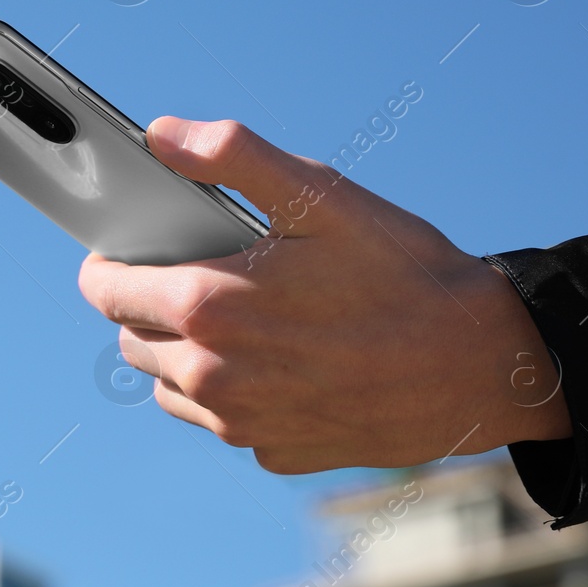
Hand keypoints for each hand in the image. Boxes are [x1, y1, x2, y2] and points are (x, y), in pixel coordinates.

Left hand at [77, 117, 570, 472]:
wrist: (483, 366)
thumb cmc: (404, 274)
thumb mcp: (321, 196)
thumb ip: (231, 157)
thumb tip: (162, 135)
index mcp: (208, 308)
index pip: (104, 291)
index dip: (108, 264)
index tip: (126, 250)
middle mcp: (212, 377)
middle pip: (131, 338)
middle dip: (149, 304)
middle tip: (198, 275)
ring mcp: (240, 423)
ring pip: (168, 384)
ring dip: (183, 352)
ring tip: (240, 317)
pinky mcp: (271, 451)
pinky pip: (220, 419)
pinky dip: (230, 390)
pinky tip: (279, 359)